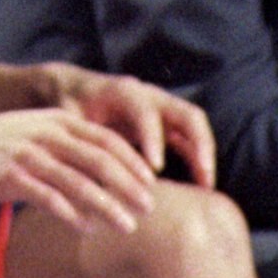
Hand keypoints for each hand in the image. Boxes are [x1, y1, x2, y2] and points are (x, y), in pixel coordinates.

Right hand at [0, 105, 160, 236]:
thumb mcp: (35, 134)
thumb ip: (66, 148)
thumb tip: (101, 176)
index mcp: (58, 121)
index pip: (106, 140)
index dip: (132, 162)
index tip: (153, 183)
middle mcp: (48, 134)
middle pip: (99, 161)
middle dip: (129, 185)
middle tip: (151, 207)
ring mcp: (29, 154)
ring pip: (79, 182)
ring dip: (107, 205)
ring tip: (127, 225)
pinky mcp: (11, 175)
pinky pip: (48, 196)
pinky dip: (71, 213)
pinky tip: (87, 228)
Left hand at [46, 65, 215, 185]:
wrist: (73, 89)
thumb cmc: (70, 106)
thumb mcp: (70, 121)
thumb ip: (79, 141)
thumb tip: (84, 178)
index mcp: (125, 91)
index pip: (146, 113)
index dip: (153, 140)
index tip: (156, 169)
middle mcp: (150, 95)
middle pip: (187, 114)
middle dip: (199, 145)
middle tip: (203, 178)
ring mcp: (161, 107)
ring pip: (195, 126)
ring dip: (204, 154)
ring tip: (207, 188)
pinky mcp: (165, 122)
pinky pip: (189, 138)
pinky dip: (197, 159)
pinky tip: (200, 186)